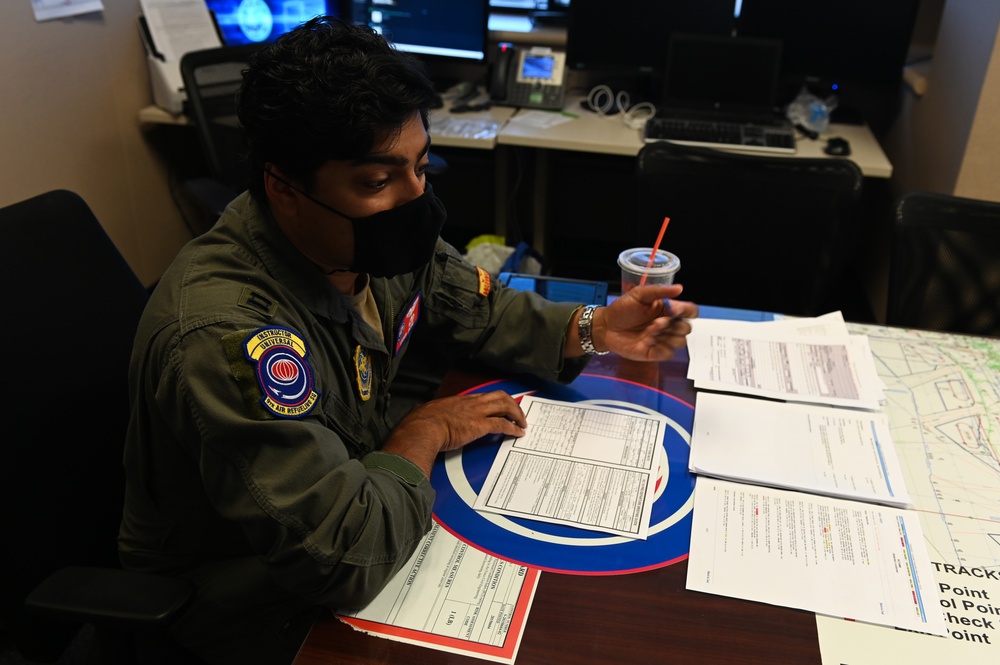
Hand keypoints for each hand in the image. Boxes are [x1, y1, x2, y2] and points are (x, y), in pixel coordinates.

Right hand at [381, 391, 526, 476]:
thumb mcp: (428, 412)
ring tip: (522, 423)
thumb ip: (431, 413)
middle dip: (512, 404)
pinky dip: (513, 428)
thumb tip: (421, 413)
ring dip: (517, 414)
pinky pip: (503, 424)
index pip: (484, 396)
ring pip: (505, 406)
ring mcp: (477, 413)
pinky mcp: (480, 426)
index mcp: (461, 399)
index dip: (496, 400)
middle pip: (500, 396)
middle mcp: (472, 402)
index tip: (501, 406)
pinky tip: (518, 433)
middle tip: (519, 413)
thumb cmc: (421, 423)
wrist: (422, 428)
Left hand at [595, 284, 698, 360]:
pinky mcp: (654, 353)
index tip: (674, 310)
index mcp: (668, 309)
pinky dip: (661, 348)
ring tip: (650, 332)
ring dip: (667, 337)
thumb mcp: (639, 295)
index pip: (690, 311)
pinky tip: (648, 342)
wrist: (606, 327)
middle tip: (657, 322)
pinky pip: (668, 354)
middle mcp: (668, 325)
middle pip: (687, 328)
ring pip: (680, 342)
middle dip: (675, 326)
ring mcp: (662, 339)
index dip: (687, 311)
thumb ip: (659, 291)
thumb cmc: (622, 309)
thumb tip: (679, 288)